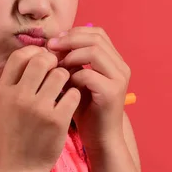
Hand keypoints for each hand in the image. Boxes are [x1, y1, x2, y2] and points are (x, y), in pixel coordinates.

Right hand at [0, 45, 80, 171]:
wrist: (19, 169)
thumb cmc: (14, 134)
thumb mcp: (4, 105)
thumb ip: (16, 81)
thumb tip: (36, 53)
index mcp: (4, 90)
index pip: (20, 56)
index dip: (35, 53)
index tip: (43, 60)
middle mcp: (19, 96)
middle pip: (42, 59)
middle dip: (53, 62)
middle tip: (57, 71)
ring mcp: (39, 108)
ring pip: (61, 74)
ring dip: (66, 78)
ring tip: (64, 88)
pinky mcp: (57, 120)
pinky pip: (73, 93)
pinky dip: (74, 95)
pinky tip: (69, 102)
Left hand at [47, 26, 130, 151]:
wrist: (100, 138)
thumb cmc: (85, 109)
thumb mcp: (78, 79)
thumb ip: (72, 61)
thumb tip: (52, 42)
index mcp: (115, 61)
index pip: (97, 33)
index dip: (74, 32)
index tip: (55, 41)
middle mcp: (121, 67)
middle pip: (96, 38)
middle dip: (70, 40)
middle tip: (50, 47)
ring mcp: (119, 79)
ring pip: (94, 51)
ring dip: (71, 55)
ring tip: (56, 65)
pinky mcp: (112, 93)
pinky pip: (89, 74)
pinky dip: (73, 76)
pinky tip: (64, 84)